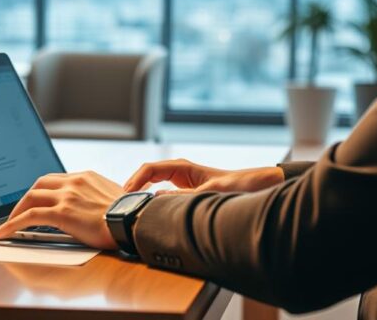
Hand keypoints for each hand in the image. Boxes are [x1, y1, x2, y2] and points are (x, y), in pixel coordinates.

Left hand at [0, 171, 121, 249]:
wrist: (132, 222)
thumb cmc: (127, 216)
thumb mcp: (113, 199)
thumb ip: (97, 198)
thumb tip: (95, 208)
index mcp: (86, 177)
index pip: (56, 179)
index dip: (43, 190)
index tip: (36, 199)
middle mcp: (74, 182)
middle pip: (40, 184)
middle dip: (26, 197)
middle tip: (19, 210)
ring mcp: (66, 196)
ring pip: (31, 197)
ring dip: (16, 210)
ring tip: (7, 223)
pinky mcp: (61, 212)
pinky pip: (29, 216)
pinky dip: (12, 224)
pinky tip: (3, 232)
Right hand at [123, 159, 284, 194]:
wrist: (255, 186)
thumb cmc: (237, 186)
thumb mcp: (211, 192)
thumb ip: (186, 197)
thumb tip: (157, 202)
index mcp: (183, 168)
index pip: (149, 169)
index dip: (134, 180)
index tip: (124, 194)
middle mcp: (180, 171)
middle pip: (147, 174)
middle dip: (132, 186)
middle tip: (120, 203)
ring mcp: (182, 180)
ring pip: (153, 183)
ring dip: (140, 192)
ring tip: (129, 207)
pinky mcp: (186, 191)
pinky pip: (162, 191)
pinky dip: (151, 198)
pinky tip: (147, 209)